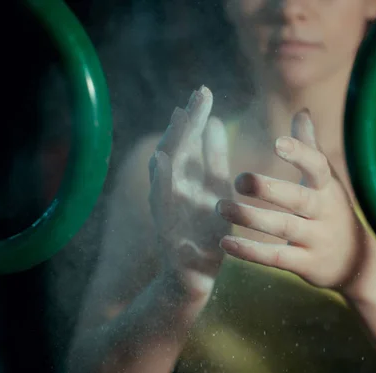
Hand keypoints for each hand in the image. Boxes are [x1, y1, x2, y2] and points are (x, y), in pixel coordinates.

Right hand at [148, 86, 231, 297]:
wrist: (193, 277)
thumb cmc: (204, 232)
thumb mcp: (214, 191)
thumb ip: (213, 159)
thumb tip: (215, 122)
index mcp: (187, 180)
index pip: (189, 143)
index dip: (195, 118)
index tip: (204, 92)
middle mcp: (173, 190)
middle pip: (177, 150)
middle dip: (188, 122)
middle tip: (198, 95)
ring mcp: (166, 210)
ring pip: (165, 171)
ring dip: (172, 144)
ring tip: (180, 118)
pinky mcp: (165, 230)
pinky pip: (160, 203)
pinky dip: (160, 180)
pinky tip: (161, 160)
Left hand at [216, 111, 365, 289]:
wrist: (358, 263)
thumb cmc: (332, 212)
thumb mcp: (327, 181)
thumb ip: (310, 148)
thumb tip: (301, 111)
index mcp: (328, 188)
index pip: (318, 166)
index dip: (301, 154)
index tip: (278, 143)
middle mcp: (325, 212)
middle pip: (298, 198)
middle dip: (268, 189)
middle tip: (238, 179)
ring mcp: (317, 240)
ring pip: (283, 227)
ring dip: (251, 218)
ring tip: (220, 207)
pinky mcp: (306, 265)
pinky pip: (276, 257)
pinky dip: (250, 251)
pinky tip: (225, 242)